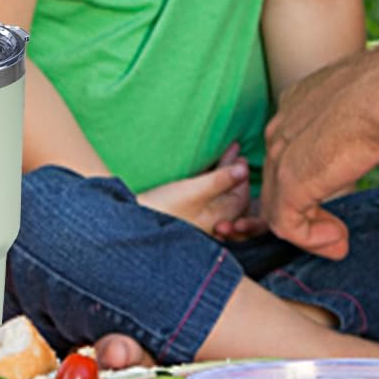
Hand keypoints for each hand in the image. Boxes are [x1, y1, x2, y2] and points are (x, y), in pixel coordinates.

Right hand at [138, 146, 258, 238]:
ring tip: (220, 164)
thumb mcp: (192, 191)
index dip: (239, 172)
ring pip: (219, 201)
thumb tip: (244, 169)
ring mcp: (199, 223)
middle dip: (233, 175)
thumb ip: (219, 180)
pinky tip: (203, 180)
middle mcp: (213, 223)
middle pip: (231, 198)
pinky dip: (209, 189)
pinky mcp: (185, 219)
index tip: (237, 151)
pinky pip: (206, 204)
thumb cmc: (162, 209)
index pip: (240, 195)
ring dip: (221, 181)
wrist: (134, 227)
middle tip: (234, 153)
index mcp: (219, 217)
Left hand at [261, 48, 378, 258]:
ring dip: (308, 231)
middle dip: (302, 213)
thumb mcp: (365, 106)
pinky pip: (286, 224)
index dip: (306, 183)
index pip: (286, 154)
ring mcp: (280, 155)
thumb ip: (355, 125)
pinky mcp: (290, 181)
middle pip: (275, 182)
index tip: (332, 200)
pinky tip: (339, 239)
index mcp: (295, 106)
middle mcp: (279, 129)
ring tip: (339, 240)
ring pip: (277, 207)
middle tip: (335, 231)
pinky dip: (311, 240)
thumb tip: (370, 141)